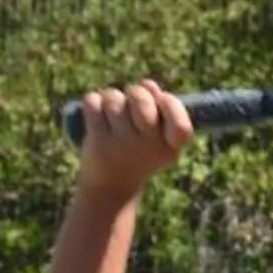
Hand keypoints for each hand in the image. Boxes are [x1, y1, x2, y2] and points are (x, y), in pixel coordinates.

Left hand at [74, 80, 193, 200]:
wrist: (110, 188)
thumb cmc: (139, 154)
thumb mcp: (157, 137)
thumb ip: (160, 107)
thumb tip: (148, 84)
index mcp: (169, 146)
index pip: (180, 124)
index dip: (170, 104)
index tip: (161, 103)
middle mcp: (148, 146)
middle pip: (140, 97)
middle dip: (135, 93)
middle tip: (131, 107)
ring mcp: (121, 144)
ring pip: (114, 98)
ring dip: (111, 100)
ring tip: (113, 117)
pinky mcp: (97, 141)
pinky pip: (92, 102)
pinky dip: (92, 103)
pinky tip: (95, 116)